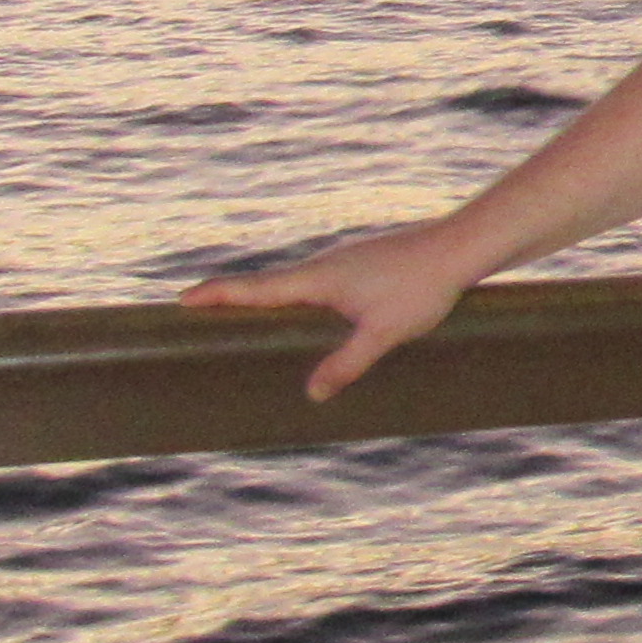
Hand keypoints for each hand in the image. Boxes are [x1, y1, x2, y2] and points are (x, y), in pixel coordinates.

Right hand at [183, 221, 482, 402]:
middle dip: (233, 297)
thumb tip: (311, 394)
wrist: (460, 248)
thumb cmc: (422, 288)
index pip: (254, 288)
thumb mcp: (383, 334)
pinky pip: (317, 281)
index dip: (217, 295)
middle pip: (266, 283)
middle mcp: (323, 265)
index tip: (181, 300)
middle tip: (197, 310)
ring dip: (266, 295)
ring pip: (294, 282)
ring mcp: (343, 262)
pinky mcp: (362, 263)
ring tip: (244, 316)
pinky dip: (297, 294)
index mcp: (317, 279)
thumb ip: (346, 364)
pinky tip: (308, 310)